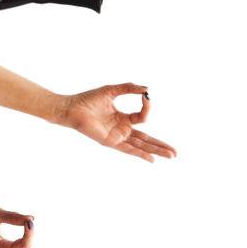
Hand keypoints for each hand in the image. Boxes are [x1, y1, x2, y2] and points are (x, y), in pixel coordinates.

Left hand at [57, 85, 174, 162]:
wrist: (71, 108)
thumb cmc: (88, 99)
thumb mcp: (112, 90)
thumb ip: (129, 88)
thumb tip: (147, 89)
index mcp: (122, 118)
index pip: (142, 117)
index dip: (147, 107)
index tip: (146, 96)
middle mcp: (121, 129)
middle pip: (146, 139)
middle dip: (161, 145)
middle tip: (176, 152)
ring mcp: (116, 137)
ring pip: (140, 146)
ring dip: (156, 150)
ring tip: (171, 156)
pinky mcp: (109, 141)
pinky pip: (128, 149)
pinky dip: (139, 153)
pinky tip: (151, 159)